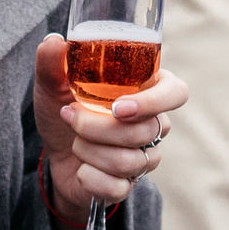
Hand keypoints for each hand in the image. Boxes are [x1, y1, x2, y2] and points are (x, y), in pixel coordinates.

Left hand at [32, 33, 189, 220]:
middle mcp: (153, 124)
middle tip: (70, 116)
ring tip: (75, 141)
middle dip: (97, 127)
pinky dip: (89, 178)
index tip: (118, 107)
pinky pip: (117, 187)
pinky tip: (81, 168)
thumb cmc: (63, 110)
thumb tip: (53, 42)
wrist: (52, 155)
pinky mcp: (129, 185)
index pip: (177, 93)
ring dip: (88, 150)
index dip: (155, 102)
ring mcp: (145, 157)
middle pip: (144, 131)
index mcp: (146, 91)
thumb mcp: (52, 85)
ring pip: (129, 161)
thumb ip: (52, 62)